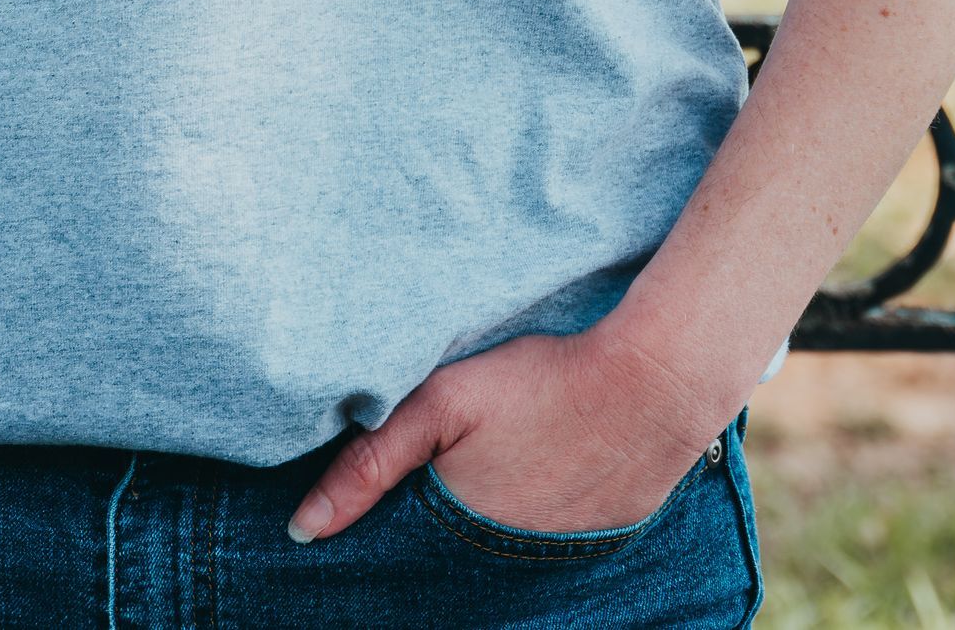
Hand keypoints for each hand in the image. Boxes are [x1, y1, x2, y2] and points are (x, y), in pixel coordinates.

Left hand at [286, 321, 719, 543]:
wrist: (652, 385)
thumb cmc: (541, 383)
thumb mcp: (443, 403)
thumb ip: (370, 463)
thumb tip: (302, 531)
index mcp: (459, 541)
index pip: (402, 570)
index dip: (382, 546)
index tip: (363, 529)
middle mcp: (504, 572)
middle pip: (447, 569)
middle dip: (428, 546)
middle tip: (435, 487)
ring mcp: (556, 565)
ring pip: (494, 564)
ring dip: (478, 540)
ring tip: (484, 484)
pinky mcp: (595, 548)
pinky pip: (543, 554)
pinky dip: (526, 529)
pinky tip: (529, 486)